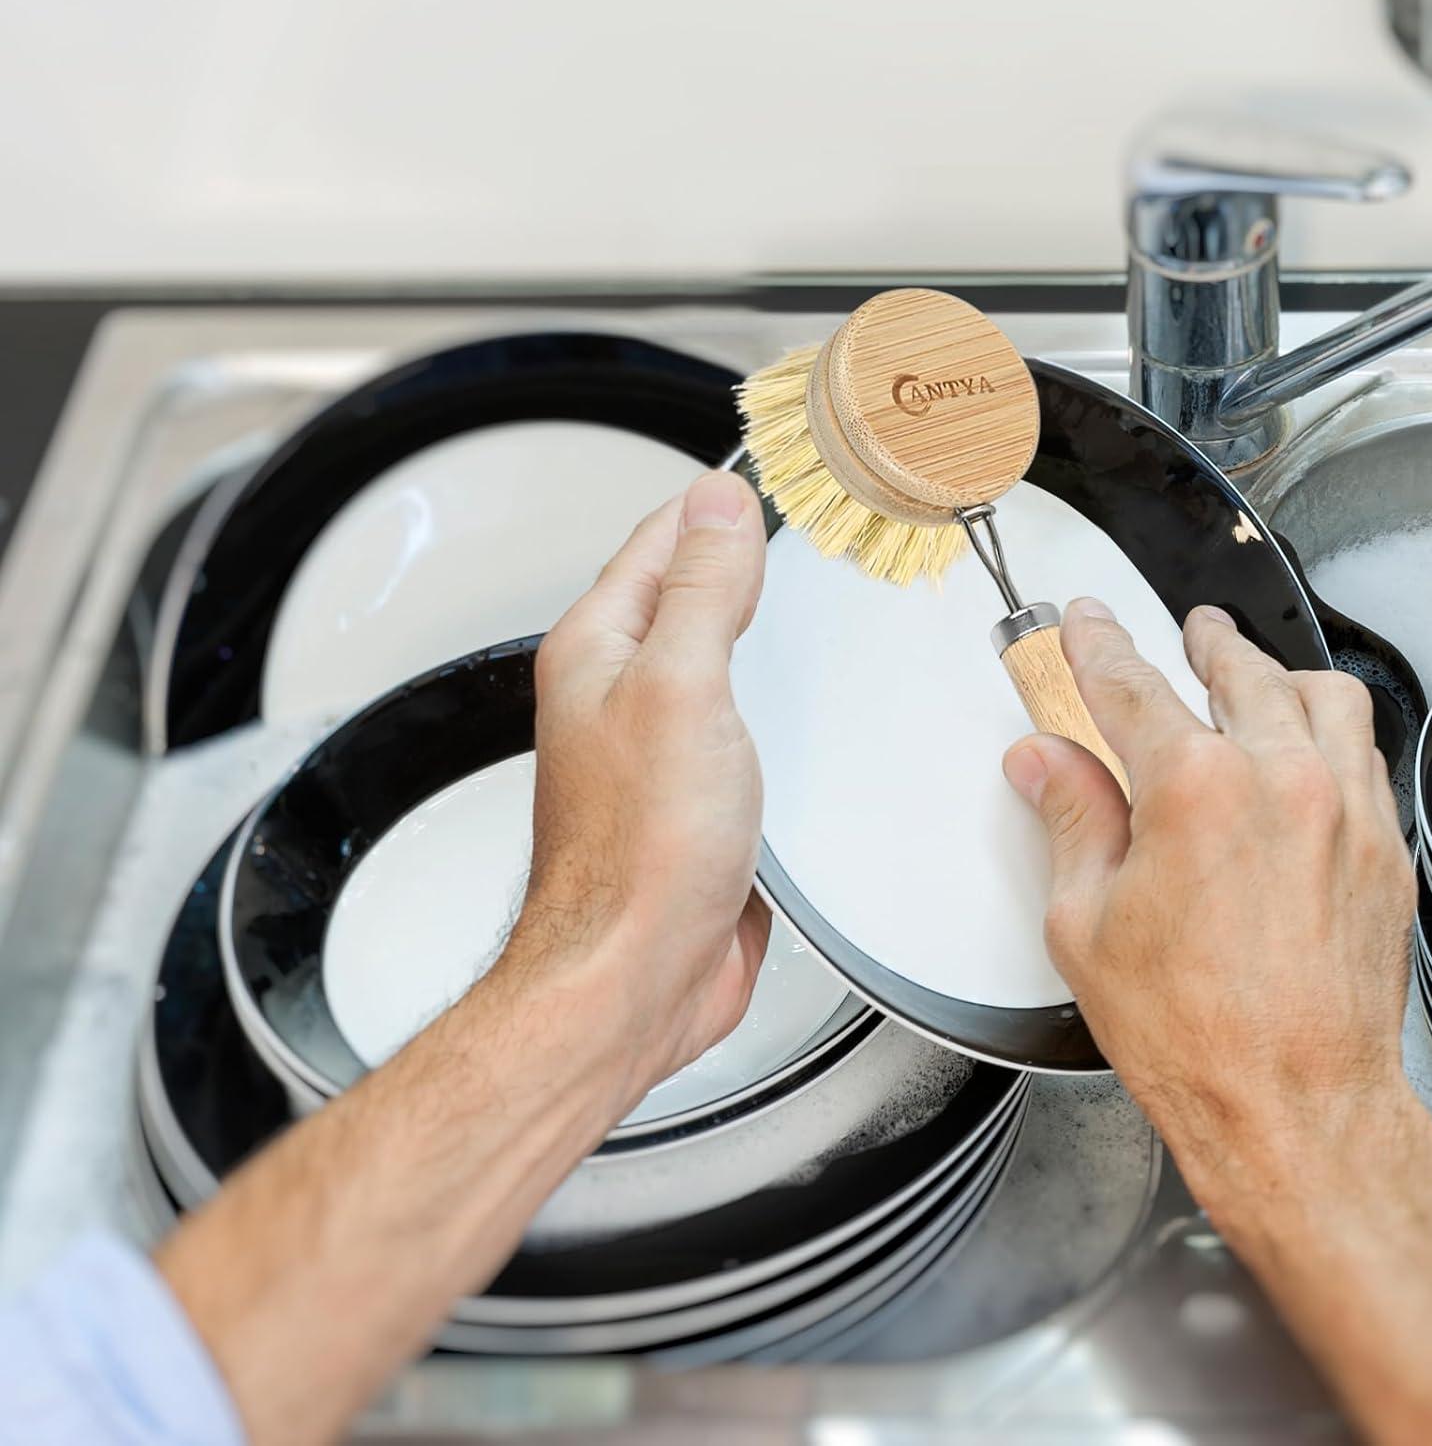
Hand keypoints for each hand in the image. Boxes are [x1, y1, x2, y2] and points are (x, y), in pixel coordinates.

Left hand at [509, 469, 771, 1115]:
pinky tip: (811, 705)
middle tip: (808, 530)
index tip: (774, 474)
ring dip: (765, 635)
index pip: (661, 540)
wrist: (637, 977)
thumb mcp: (678, 689)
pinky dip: (777, 706)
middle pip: (688, 596)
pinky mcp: (699, 797)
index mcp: (599, 651)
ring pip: (718, 663)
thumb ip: (701, 590)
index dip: (718, 503)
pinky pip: (742, 728)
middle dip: (747, 561)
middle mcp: (621, 693)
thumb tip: (716, 504)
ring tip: (812, 599)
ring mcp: (660, 747)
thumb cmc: (638, 856)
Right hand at [1001, 601, 1431, 1445]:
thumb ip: (1070, 819)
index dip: (1096, 644)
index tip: (1086, 624)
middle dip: (1200, 640)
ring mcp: (1346, 812)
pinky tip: (1307, 744)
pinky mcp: (1384, 851)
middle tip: (1180, 632)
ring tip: (1251, 670)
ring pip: (1322, 695)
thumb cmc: (1196, 1034)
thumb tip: (1045, 765)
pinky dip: (1328, 728)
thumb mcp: (1085, 922)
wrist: (1293, 1108)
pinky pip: (1364, 752)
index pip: (1131, 684)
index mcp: (1195, 787)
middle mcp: (1283, 781)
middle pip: (1238, 669)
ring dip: (1276, 672)